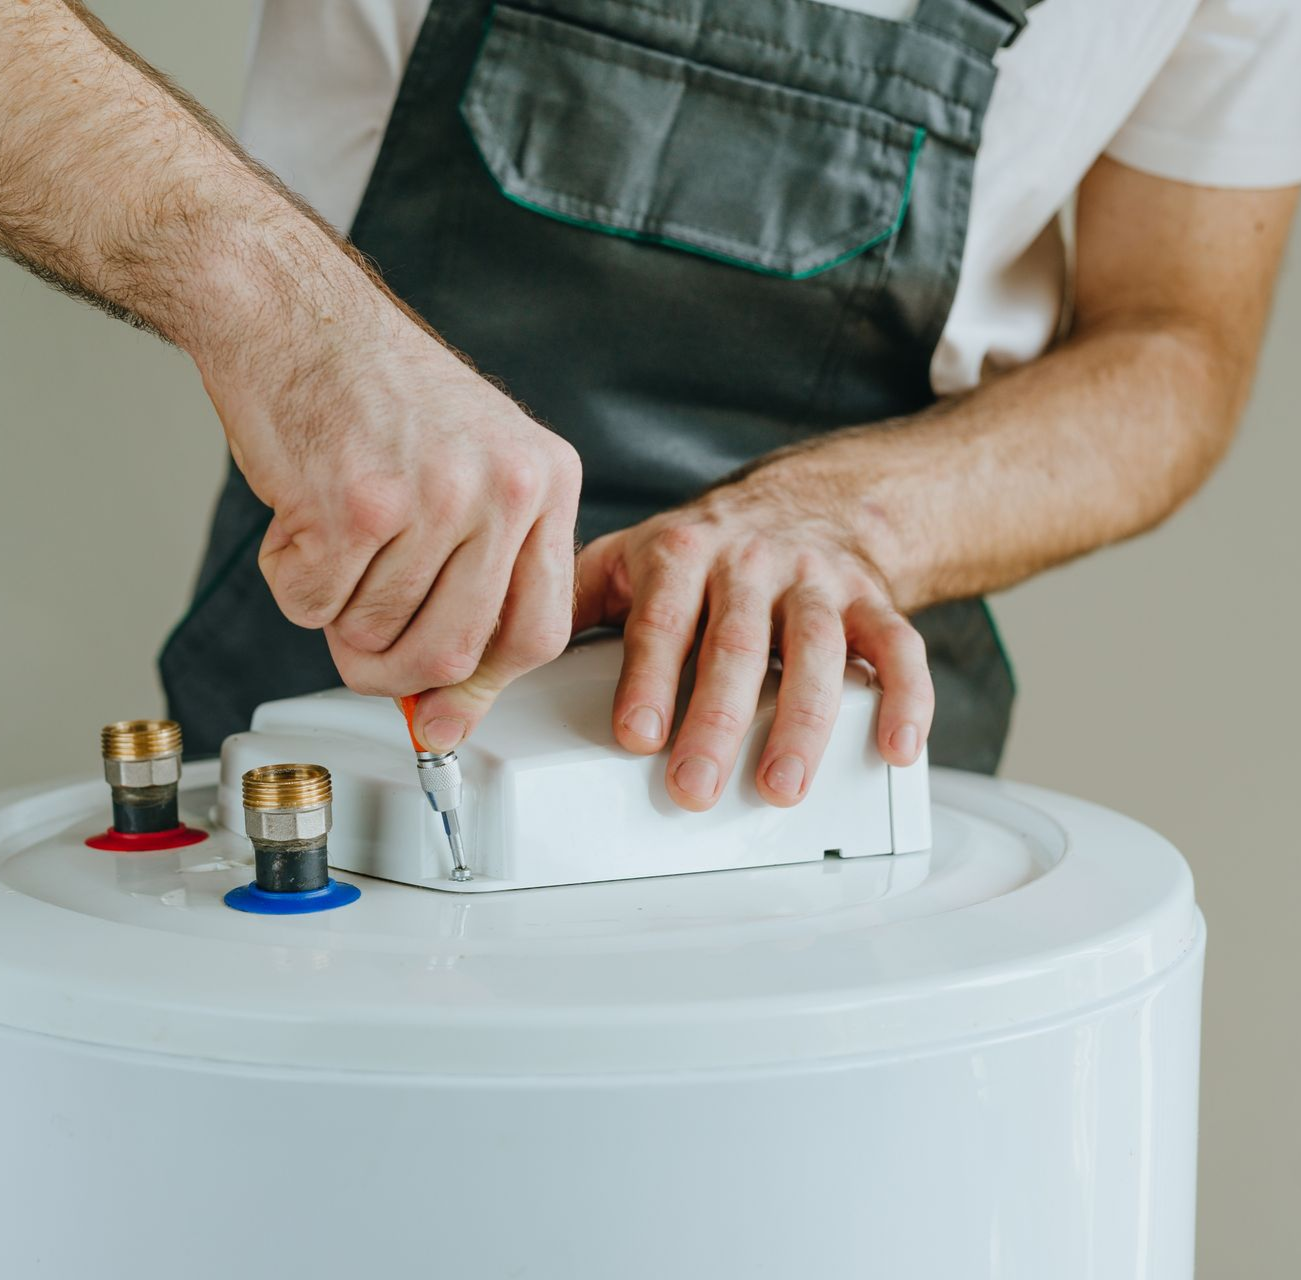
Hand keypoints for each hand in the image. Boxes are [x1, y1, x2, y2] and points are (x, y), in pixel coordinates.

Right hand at [201, 284, 581, 751]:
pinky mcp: (355, 503)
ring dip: (334, 612)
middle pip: (455, 651)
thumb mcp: (467, 469)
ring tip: (328, 538)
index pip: (538, 629)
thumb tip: (448, 708)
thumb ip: (475, 579)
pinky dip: (292, 581)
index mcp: (546, 479)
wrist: (291, 311)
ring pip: (375, 634)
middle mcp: (504, 487)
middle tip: (358, 644)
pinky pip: (315, 605)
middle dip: (393, 670)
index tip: (445, 710)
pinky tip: (299, 515)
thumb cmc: (372, 388)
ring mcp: (433, 495)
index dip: (482, 684)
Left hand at [573, 462, 931, 810]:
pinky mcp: (873, 600)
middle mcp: (751, 562)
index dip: (649, 676)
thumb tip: (496, 657)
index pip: (661, 617)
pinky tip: (895, 750)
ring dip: (803, 724)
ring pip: (817, 650)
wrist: (806, 502)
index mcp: (681, 551)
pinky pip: (899, 646)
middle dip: (716, 722)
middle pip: (736, 645)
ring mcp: (816, 582)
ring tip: (780, 786)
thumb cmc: (701, 550)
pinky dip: (905, 699)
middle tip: (693, 786)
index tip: (637, 734)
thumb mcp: (628, 559)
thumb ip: (570, 604)